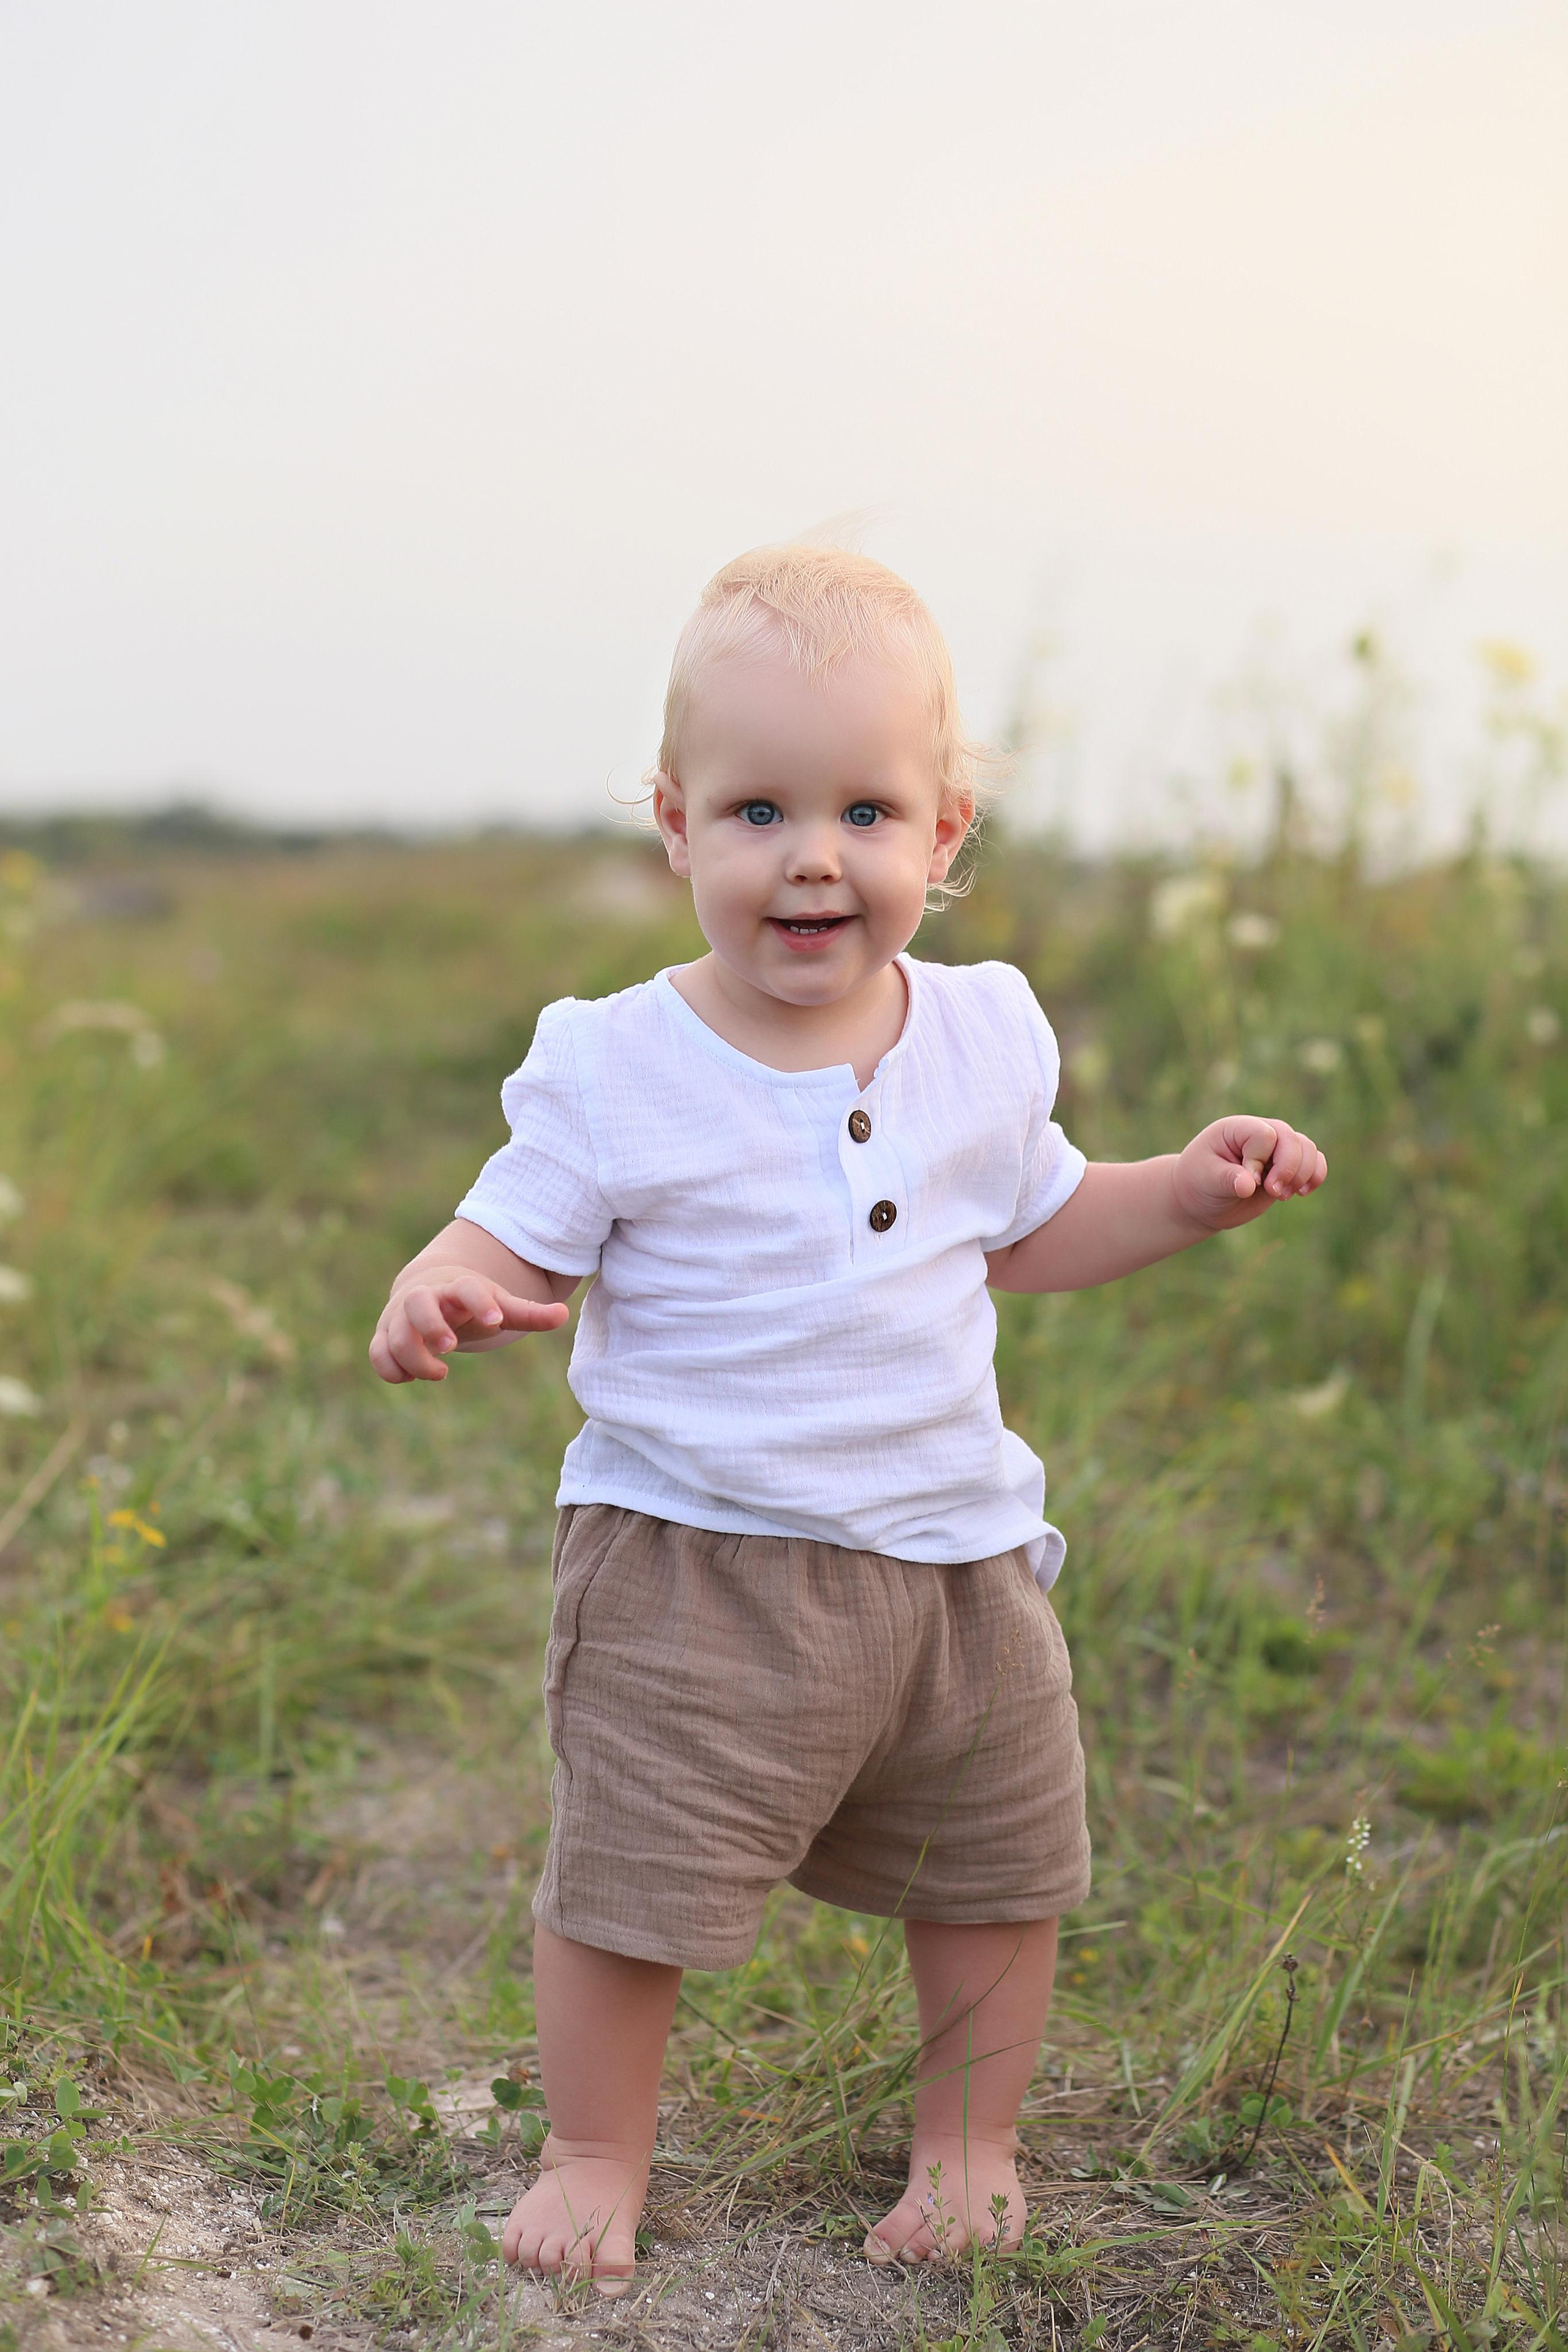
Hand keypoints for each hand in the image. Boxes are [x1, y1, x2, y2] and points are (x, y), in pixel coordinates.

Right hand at [369, 1267, 568, 1383]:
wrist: (428, 1291)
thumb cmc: (470, 1303)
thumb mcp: (498, 1305)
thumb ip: (528, 1314)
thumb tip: (563, 1315)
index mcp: (457, 1288)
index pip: (466, 1288)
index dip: (480, 1303)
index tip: (496, 1321)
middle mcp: (425, 1299)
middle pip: (418, 1304)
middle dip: (431, 1327)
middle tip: (451, 1348)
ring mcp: (400, 1317)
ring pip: (395, 1335)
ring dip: (415, 1358)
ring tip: (441, 1372)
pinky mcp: (385, 1336)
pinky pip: (377, 1353)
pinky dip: (391, 1369)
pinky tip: (410, 1378)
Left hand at [1171, 1115, 1327, 1231]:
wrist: (1202, 1200)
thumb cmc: (1198, 1183)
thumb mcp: (1206, 1180)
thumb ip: (1228, 1179)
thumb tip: (1249, 1185)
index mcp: (1237, 1128)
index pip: (1265, 1134)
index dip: (1261, 1159)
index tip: (1247, 1180)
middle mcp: (1261, 1133)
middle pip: (1292, 1139)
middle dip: (1288, 1169)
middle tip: (1273, 1193)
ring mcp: (1276, 1149)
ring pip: (1308, 1149)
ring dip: (1303, 1175)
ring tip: (1282, 1195)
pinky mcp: (1287, 1166)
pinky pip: (1315, 1162)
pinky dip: (1315, 1176)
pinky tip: (1302, 1192)